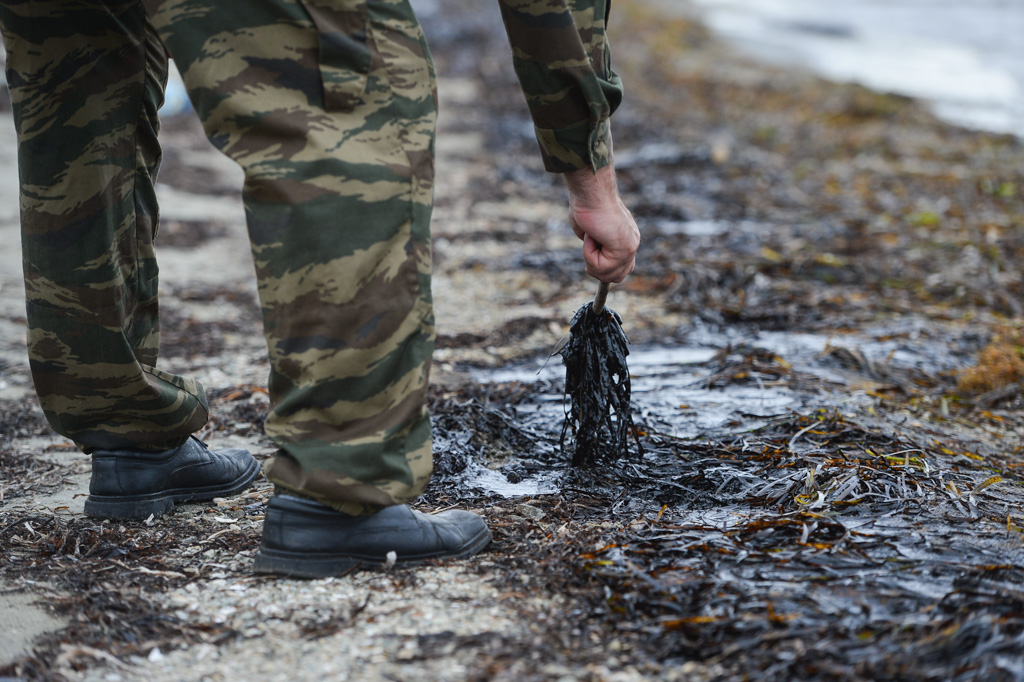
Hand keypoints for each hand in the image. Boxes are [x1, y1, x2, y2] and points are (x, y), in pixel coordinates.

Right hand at [564, 165, 638, 283]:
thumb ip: (594, 244)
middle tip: (589, 245)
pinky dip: (589, 253)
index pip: (622, 269)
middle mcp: (631, 244)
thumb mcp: (588, 230)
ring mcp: (630, 247)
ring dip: (590, 259)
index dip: (604, 269)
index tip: (591, 257)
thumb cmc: (586, 204)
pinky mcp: (624, 249)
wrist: (591, 191)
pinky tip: (591, 235)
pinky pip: (601, 266)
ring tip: (590, 237)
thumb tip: (591, 253)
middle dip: (596, 268)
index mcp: (626, 239)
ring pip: (607, 275)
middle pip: (616, 277)